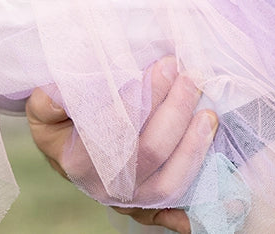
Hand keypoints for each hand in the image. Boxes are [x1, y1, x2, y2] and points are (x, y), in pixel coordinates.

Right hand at [25, 58, 217, 230]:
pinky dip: (198, 208)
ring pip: (168, 183)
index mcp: (77, 159)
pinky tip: (227, 200)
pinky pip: (176, 211)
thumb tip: (59, 96)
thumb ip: (49, 99)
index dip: (145, 96)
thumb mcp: (47, 105)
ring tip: (209, 114)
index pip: (116, 127)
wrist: (68, 147)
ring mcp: (129, 200)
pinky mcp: (148, 208)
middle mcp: (104, 186)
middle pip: (149, 152)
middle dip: (176, 111)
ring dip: (194, 148)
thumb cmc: (64, 117)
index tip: (166, 64)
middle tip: (191, 77)